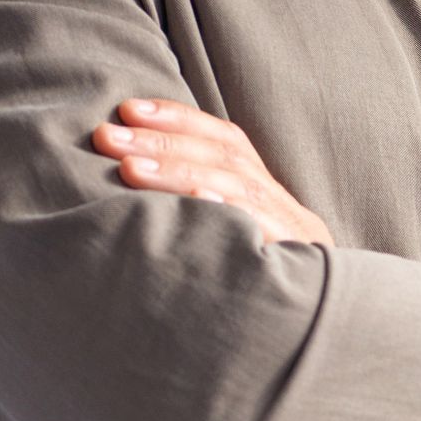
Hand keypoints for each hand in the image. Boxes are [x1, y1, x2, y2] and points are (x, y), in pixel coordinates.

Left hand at [90, 98, 334, 244]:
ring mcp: (286, 229)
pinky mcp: (290, 261)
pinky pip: (258, 233)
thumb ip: (199, 195)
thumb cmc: (255, 266)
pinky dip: (228, 211)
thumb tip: (131, 166)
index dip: (177, 118)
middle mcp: (274, 200)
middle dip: (160, 142)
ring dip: (179, 173)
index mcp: (260, 185)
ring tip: (130, 168)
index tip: (127, 109)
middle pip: (221, 157)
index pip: (223, 138)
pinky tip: (199, 200)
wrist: (315, 312)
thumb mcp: (232, 226)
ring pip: (233, 188)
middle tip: (106, 136)